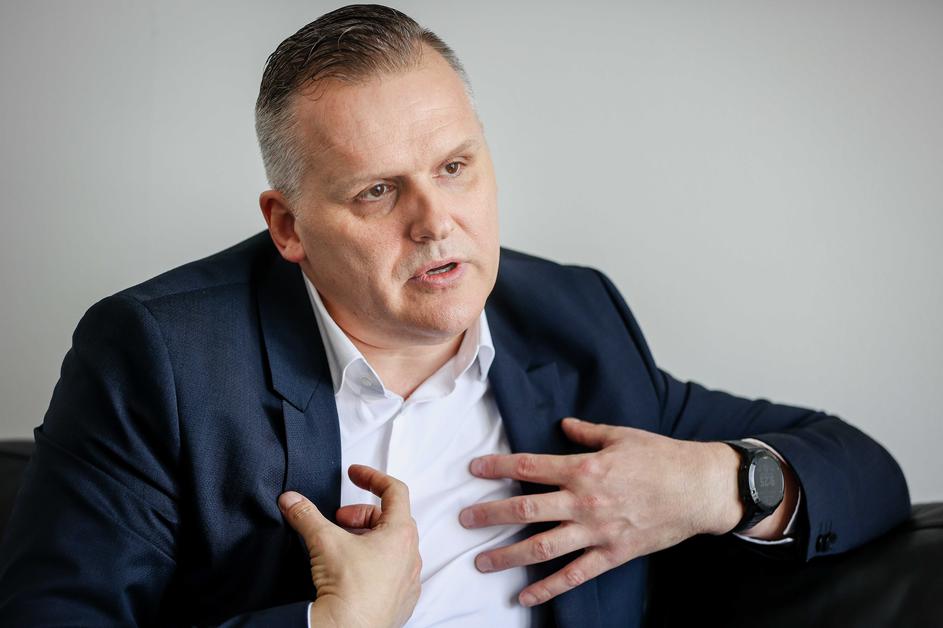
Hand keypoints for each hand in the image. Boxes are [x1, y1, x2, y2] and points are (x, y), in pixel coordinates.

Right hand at [278, 465, 421, 627]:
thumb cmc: (348, 589)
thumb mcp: (324, 541)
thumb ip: (306, 515)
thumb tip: (291, 500)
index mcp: (401, 534)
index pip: (395, 491)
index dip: (372, 477)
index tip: (354, 474)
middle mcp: (411, 556)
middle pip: (390, 520)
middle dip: (361, 515)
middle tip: (338, 522)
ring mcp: (408, 581)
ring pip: (390, 548)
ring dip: (366, 540)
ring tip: (341, 548)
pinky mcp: (401, 602)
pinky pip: (391, 574)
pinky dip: (372, 565)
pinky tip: (351, 572)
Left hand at [458, 417, 735, 607]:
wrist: (699, 488)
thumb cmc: (662, 458)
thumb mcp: (622, 435)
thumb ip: (588, 432)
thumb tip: (564, 425)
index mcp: (584, 468)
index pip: (530, 467)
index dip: (498, 467)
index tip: (474, 469)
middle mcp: (585, 501)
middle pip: (527, 508)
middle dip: (491, 515)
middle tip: (464, 519)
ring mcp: (597, 531)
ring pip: (544, 545)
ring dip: (510, 555)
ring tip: (482, 562)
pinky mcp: (612, 554)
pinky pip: (574, 575)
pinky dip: (548, 588)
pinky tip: (525, 596)